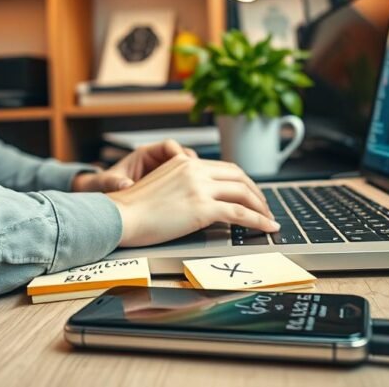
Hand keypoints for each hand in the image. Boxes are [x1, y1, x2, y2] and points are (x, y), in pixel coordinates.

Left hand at [71, 139, 197, 191]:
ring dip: (193, 179)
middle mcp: (158, 162)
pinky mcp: (168, 186)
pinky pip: (183, 184)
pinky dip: (188, 190)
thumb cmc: (106, 185)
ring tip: (195, 191)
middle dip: (192, 166)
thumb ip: (117, 182)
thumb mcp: (109, 182)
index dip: (178, 154)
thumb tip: (126, 185)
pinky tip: (190, 201)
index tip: (183, 166)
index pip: (169, 146)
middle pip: (184, 157)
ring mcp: (165, 174)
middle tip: (197, 178)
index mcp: (145, 154)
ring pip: (187, 171)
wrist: (107, 199)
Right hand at [106, 154, 279, 246]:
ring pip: (244, 193)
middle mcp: (195, 169)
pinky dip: (258, 221)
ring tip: (268, 219)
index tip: (250, 194)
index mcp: (185, 161)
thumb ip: (182, 184)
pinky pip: (240, 214)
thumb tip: (199, 199)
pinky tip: (267, 228)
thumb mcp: (161, 184)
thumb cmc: (133, 208)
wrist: (120, 216)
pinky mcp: (203, 208)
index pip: (225, 167)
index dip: (243, 181)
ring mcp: (200, 187)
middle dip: (256, 192)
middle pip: (239, 176)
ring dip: (261, 207)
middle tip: (264, 207)